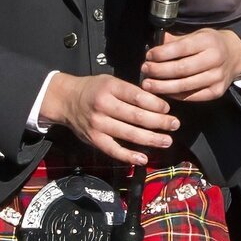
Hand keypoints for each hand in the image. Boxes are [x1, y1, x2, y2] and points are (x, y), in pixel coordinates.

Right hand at [38, 70, 181, 167]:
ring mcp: (98, 124)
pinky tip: (143, 158)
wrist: (65, 100)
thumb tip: (158, 104)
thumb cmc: (94, 89)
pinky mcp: (94, 139)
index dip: (155, 104)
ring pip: (129, 134)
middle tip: (175, 125)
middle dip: (159, 122)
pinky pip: (113, 150)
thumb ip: (130, 91)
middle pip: (136, 116)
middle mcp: (104, 106)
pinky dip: (129, 156)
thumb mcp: (111, 81)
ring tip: (167, 141)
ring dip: (151, 139)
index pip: (137, 96)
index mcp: (110, 88)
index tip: (167, 109)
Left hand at [136, 26, 240, 104]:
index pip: (180, 49)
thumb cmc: (211, 43)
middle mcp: (215, 60)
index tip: (148, 56)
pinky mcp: (216, 92)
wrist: (236, 55)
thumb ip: (176, 41)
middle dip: (159, 71)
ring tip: (148, 84)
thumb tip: (155, 45)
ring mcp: (217, 78)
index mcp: (208, 42)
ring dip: (163, 86)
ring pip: (184, 85)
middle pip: (181, 69)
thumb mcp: (197, 35)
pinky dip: (175, 95)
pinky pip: (191, 96)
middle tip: (145, 70)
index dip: (162, 54)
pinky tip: (164, 91)